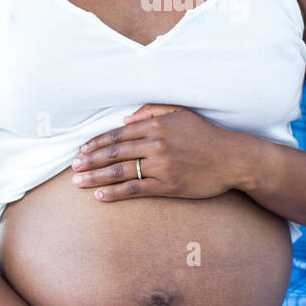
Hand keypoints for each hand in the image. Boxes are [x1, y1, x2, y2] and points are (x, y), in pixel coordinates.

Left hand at [70, 104, 246, 201]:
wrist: (233, 158)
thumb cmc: (206, 135)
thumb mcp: (181, 113)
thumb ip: (153, 110)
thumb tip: (125, 118)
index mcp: (156, 124)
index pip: (117, 133)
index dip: (96, 142)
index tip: (82, 149)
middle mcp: (156, 143)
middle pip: (114, 152)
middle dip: (90, 160)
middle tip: (72, 166)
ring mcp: (161, 165)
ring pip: (120, 171)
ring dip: (95, 176)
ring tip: (78, 181)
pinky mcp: (168, 185)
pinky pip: (136, 188)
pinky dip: (115, 192)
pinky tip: (100, 196)